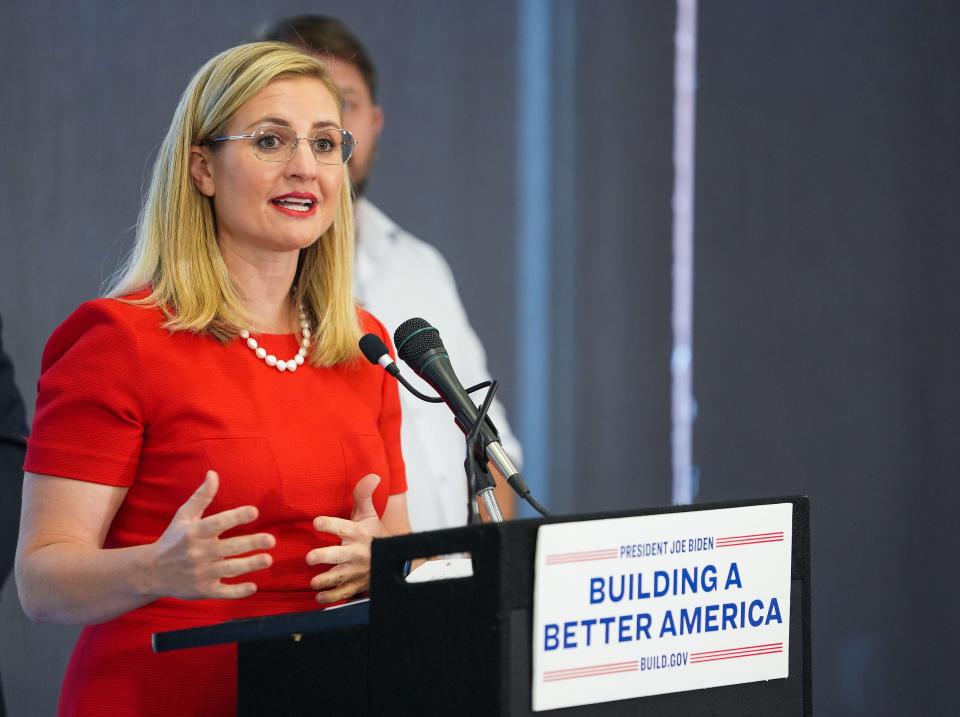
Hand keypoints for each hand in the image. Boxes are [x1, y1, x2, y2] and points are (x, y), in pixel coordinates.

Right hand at [147, 470, 274, 599]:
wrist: (150, 572)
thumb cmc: (173, 539)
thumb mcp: (184, 516)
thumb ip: (202, 496)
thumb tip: (213, 473)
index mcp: (194, 532)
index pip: (218, 523)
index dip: (236, 517)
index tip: (254, 511)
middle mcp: (198, 553)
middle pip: (229, 547)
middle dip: (252, 543)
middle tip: (271, 540)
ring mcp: (201, 573)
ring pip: (230, 569)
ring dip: (250, 565)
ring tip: (268, 559)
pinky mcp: (202, 590)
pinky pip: (223, 592)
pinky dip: (238, 591)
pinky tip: (253, 586)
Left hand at [307, 474, 387, 603]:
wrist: (394, 560)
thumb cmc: (374, 534)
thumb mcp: (369, 514)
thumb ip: (363, 495)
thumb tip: (373, 475)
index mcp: (358, 533)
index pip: (343, 527)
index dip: (329, 524)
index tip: (317, 522)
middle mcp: (356, 552)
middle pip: (339, 555)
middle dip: (324, 557)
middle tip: (310, 558)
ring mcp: (356, 571)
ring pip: (339, 577)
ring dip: (325, 581)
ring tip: (313, 582)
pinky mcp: (355, 585)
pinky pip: (343, 594)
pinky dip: (331, 597)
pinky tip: (319, 596)